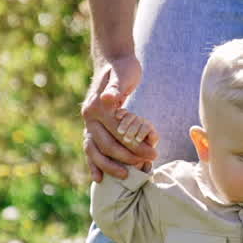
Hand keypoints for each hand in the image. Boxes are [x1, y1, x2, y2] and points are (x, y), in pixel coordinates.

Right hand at [81, 54, 157, 179]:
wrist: (113, 63)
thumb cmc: (123, 70)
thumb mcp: (124, 75)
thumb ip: (117, 88)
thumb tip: (109, 98)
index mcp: (97, 106)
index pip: (117, 132)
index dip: (135, 144)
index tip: (153, 152)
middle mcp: (89, 117)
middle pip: (107, 145)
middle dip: (128, 157)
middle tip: (148, 163)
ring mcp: (88, 124)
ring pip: (94, 151)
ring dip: (109, 166)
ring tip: (126, 176)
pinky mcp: (92, 128)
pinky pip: (90, 149)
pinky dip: (93, 164)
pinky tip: (99, 179)